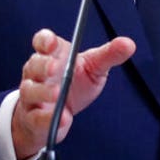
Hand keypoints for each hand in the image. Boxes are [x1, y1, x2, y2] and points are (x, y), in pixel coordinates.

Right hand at [11, 28, 135, 159]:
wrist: (58, 117)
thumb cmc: (75, 85)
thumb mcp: (94, 69)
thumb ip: (108, 55)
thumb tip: (128, 44)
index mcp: (52, 55)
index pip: (42, 41)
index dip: (45, 40)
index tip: (52, 43)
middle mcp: (37, 73)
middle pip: (34, 64)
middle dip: (43, 65)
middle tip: (55, 68)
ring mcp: (32, 95)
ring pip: (30, 90)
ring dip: (43, 92)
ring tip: (58, 95)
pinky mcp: (33, 118)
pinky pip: (35, 117)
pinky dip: (46, 118)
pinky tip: (62, 118)